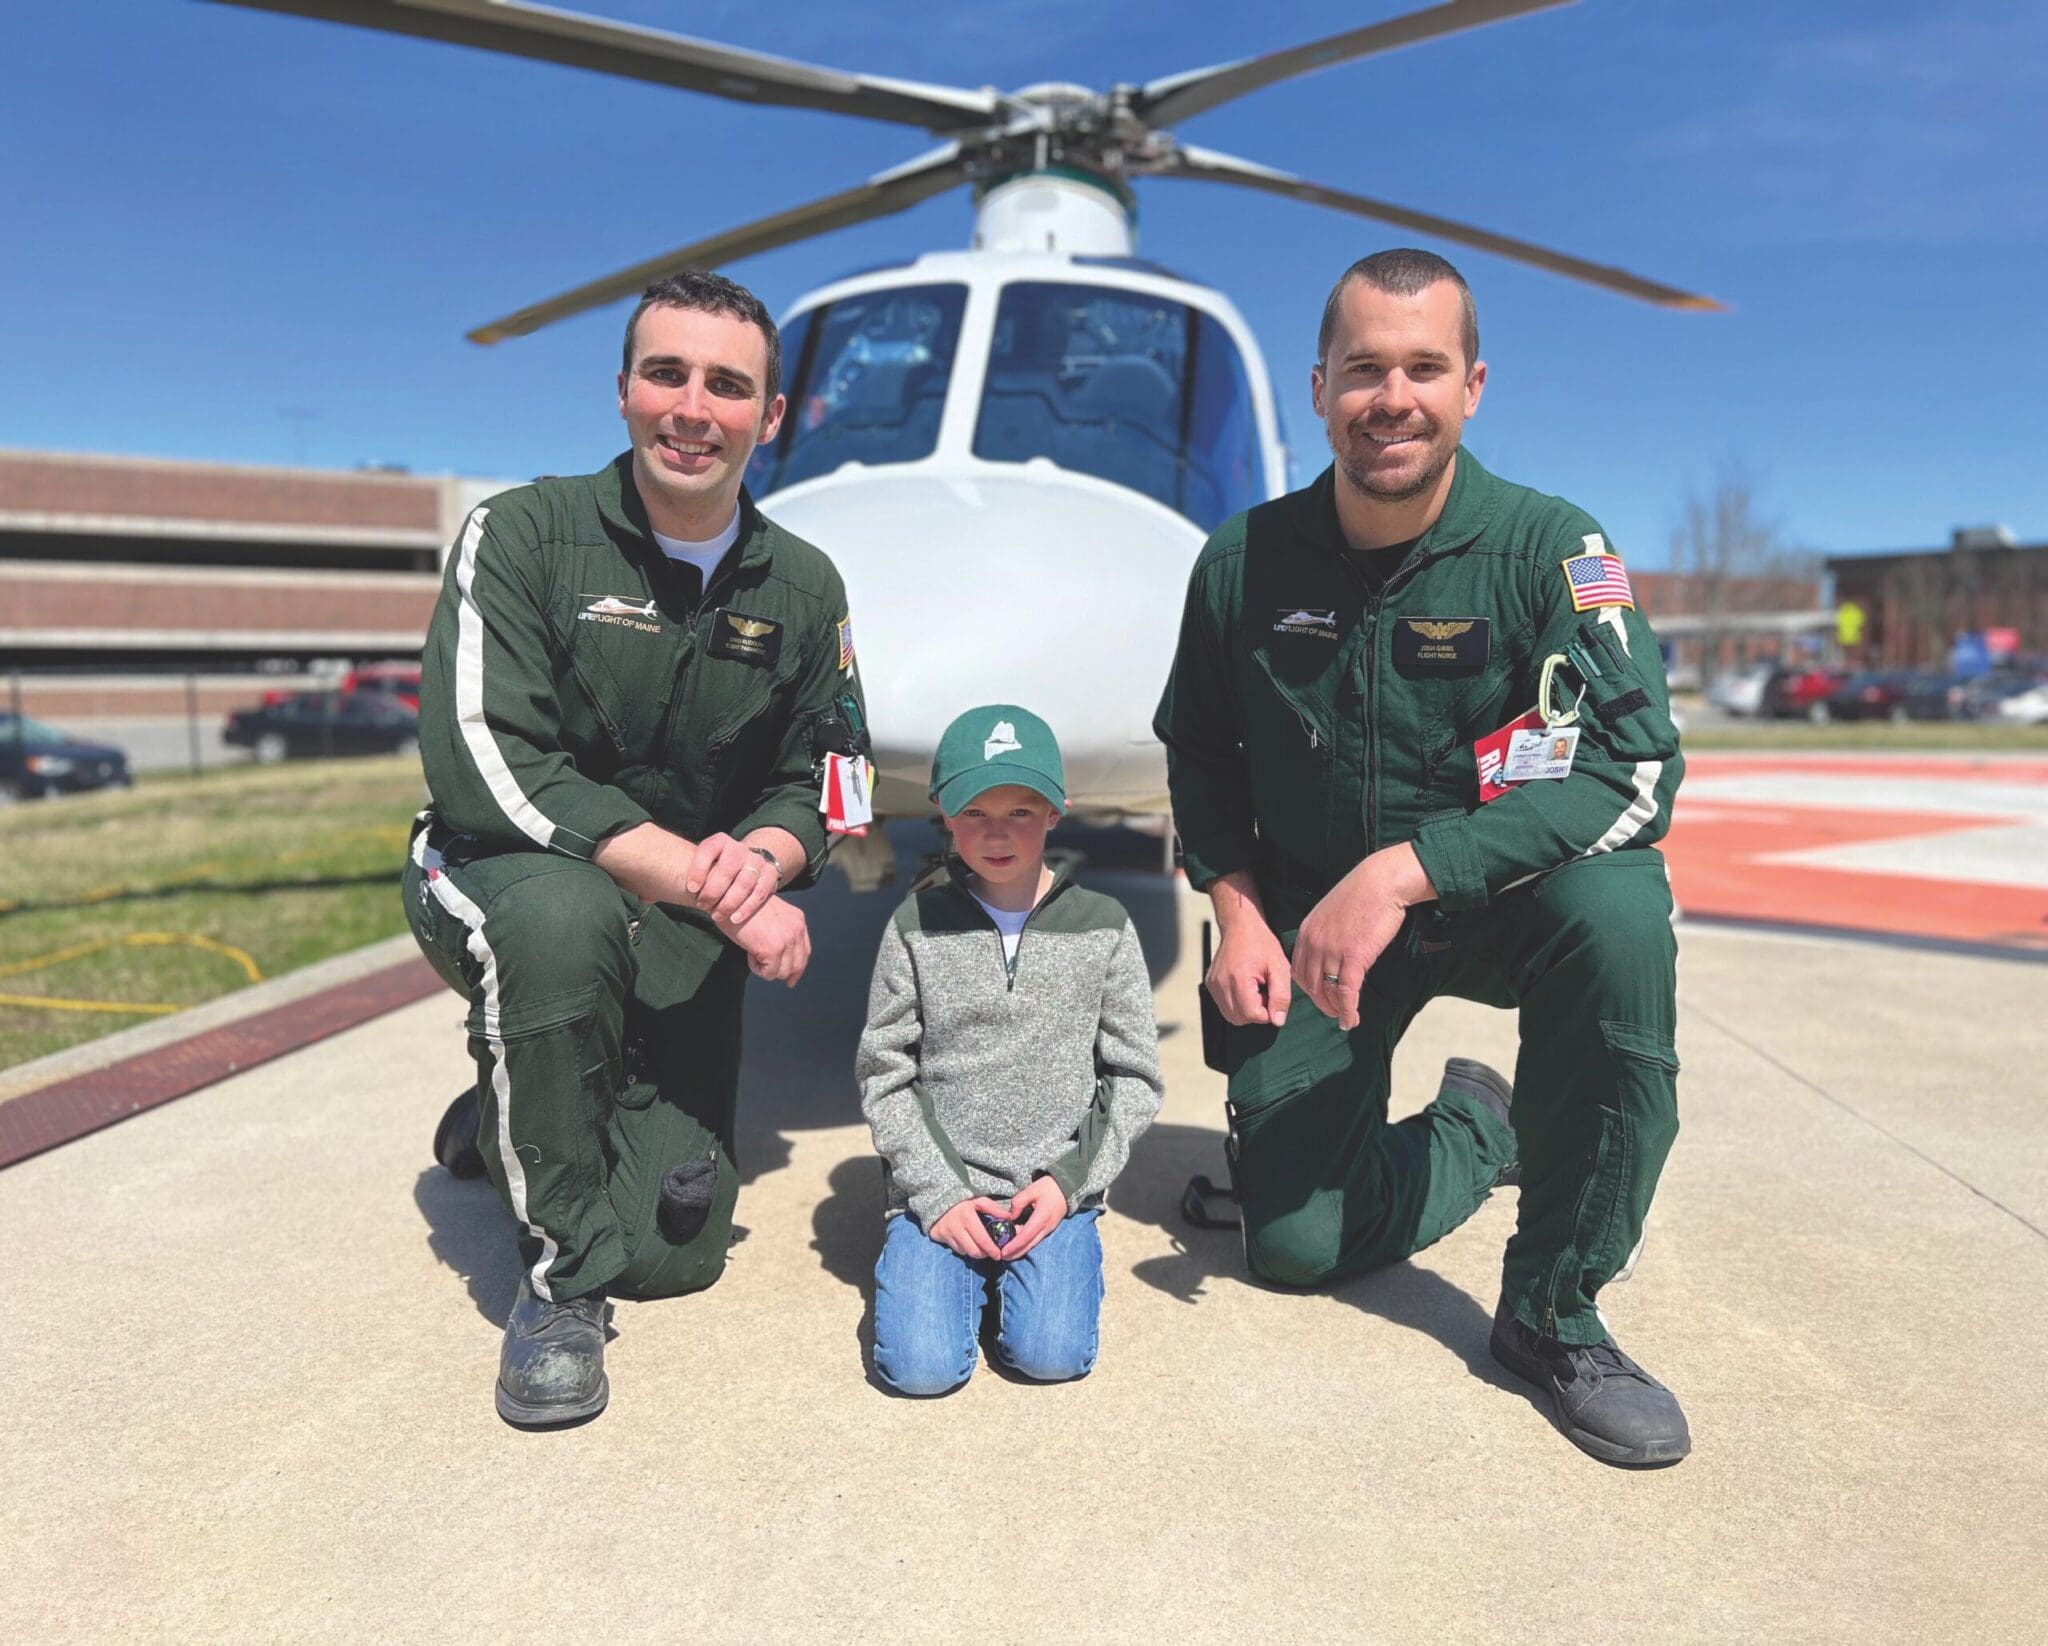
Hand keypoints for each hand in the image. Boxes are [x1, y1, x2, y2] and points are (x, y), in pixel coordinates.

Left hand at [683, 832, 778, 924]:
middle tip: (702, 906)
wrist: (746, 866)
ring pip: (744, 881)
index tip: (690, 889)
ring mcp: (756, 860)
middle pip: (727, 868)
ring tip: (717, 915)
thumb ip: (685, 877)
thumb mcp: (702, 867)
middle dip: (713, 890)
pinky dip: (747, 907)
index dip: (698, 869)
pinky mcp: (770, 873)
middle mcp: (739, 848)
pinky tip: (735, 917)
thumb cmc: (715, 872)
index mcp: (719, 841)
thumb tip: (649, 896)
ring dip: (729, 902)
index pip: (708, 849)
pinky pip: (760, 891)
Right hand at [723, 895, 809, 985]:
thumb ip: (781, 932)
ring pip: (782, 972)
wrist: (730, 899)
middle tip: (764, 969)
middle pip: (797, 965)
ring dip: (765, 968)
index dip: (797, 968)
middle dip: (781, 972)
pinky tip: (749, 953)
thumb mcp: (770, 917)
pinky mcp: (774, 949)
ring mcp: (787, 939)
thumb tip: (784, 963)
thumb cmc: (742, 907)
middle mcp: (797, 929)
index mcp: (797, 920)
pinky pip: (769, 973)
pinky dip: (756, 968)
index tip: (790, 980)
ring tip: (752, 952)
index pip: (805, 952)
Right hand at [929, 1196, 1013, 1260]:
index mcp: (967, 1217)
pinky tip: (966, 1241)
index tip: (998, 1255)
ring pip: (964, 1252)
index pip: (982, 1240)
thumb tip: (1008, 1217)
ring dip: (973, 1251)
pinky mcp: (938, 1236)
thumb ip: (993, 1208)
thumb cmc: (962, 1200)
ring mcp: (945, 1233)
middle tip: (990, 1252)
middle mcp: (955, 1227)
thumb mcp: (978, 1200)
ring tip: (978, 1244)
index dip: (992, 1250)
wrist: (937, 1197)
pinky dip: (963, 1248)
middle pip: (974, 1251)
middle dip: (984, 1254)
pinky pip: (954, 1249)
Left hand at [996, 1177, 1067, 1259]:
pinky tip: (1015, 1244)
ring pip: (1032, 1244)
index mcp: (1042, 1217)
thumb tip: (1010, 1216)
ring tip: (1006, 1253)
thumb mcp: (1032, 1190)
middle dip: (1015, 1253)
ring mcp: (1048, 1230)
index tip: (1003, 1252)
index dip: (1014, 1245)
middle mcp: (1046, 1227)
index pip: (1026, 1235)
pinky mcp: (1048, 1230)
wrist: (1066, 1190)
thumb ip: (1018, 1202)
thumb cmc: (1049, 1188)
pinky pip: (1036, 1240)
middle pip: (1029, 1245)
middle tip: (1001, 1257)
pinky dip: (1025, 1244)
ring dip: (1019, 1250)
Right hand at [1208, 916, 1291, 1026]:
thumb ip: (1281, 996)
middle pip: (1240, 1019)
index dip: (1267, 1010)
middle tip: (1264, 990)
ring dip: (1246, 1008)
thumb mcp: (1280, 967)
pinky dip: (1237, 1002)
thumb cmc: (1260, 942)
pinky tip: (1244, 986)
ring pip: (1231, 1015)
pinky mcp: (1210, 984)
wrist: (1240, 925)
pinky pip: (1224, 1006)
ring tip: (1254, 988)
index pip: (1252, 1015)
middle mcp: (1221, 984)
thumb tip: (1278, 1021)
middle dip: (1256, 1011)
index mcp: (1238, 979)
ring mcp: (1213, 985)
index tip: (1271, 993)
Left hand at [1292, 844, 1433, 1031]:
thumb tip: (1331, 950)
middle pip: (1310, 985)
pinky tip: (1352, 1020)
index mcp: (1307, 931)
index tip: (1319, 996)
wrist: (1381, 881)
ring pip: (1328, 991)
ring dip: (1336, 1010)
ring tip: (1344, 1019)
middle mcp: (1314, 943)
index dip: (1308, 987)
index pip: (1298, 969)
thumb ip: (1326, 933)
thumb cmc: (1362, 894)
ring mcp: (1332, 951)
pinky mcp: (1354, 957)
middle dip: (1321, 1003)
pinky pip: (1347, 992)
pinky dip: (1349, 1010)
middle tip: (1333, 1013)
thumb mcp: (1332, 912)